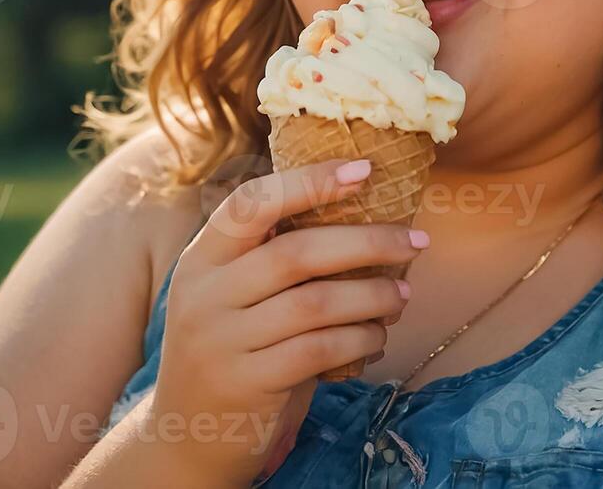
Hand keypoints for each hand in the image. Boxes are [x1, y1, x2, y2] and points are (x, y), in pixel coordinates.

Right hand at [138, 158, 425, 484]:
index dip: (310, 181)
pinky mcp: (246, 384)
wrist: (187, 432)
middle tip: (416, 240)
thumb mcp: (232, 295)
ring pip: (315, 304)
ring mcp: (220, 341)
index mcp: (202, 258)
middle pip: (295, 252)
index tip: (365, 170)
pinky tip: (377, 337)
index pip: (252, 203)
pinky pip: (318, 351)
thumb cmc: (232, 348)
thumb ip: (272, 258)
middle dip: (367, 241)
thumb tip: (364, 212)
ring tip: (403, 294)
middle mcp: (204, 294)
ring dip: (373, 296)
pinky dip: (359, 339)